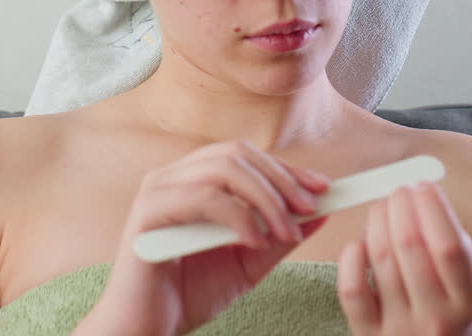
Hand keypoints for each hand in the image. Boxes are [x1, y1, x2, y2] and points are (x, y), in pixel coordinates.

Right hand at [77, 140, 331, 335]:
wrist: (148, 328)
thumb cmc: (189, 294)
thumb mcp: (248, 262)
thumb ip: (278, 235)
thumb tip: (320, 212)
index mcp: (191, 180)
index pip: (245, 156)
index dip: (286, 169)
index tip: (323, 189)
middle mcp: (172, 176)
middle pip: (236, 153)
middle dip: (281, 179)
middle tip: (310, 209)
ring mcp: (157, 190)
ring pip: (223, 169)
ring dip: (265, 199)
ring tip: (285, 233)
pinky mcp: (147, 212)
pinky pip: (203, 198)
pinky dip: (237, 216)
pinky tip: (254, 241)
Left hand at [337, 182, 471, 334]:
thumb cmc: (451, 319)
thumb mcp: (470, 292)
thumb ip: (455, 251)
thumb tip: (425, 197)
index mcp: (469, 303)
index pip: (450, 246)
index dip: (433, 208)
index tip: (423, 185)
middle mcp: (437, 318)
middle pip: (411, 245)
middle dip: (401, 206)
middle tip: (398, 190)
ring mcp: (401, 329)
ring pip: (381, 259)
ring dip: (377, 222)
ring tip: (381, 208)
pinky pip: (353, 289)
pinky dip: (351, 258)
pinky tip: (358, 244)